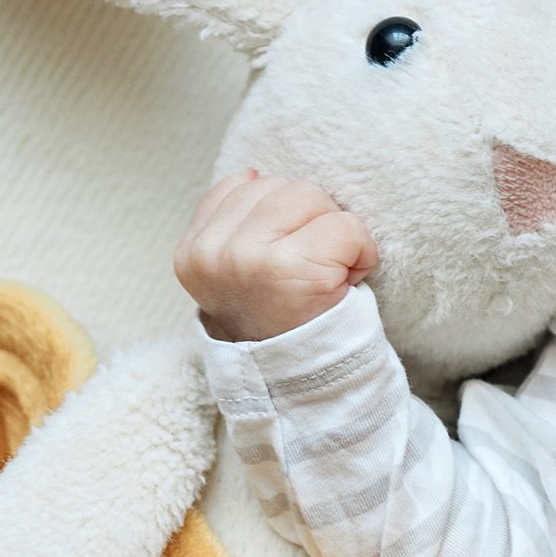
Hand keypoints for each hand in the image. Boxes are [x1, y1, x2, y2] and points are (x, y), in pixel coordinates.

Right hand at [174, 171, 377, 341]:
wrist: (301, 383)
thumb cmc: (278, 320)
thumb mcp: (234, 274)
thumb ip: (236, 224)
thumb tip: (255, 173)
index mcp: (193, 252)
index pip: (244, 186)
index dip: (282, 217)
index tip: (285, 258)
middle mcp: (213, 253)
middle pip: (283, 187)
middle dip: (311, 221)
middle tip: (312, 268)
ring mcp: (249, 259)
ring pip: (312, 197)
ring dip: (335, 232)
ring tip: (327, 272)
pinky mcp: (292, 268)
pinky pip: (346, 227)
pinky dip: (361, 251)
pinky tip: (347, 280)